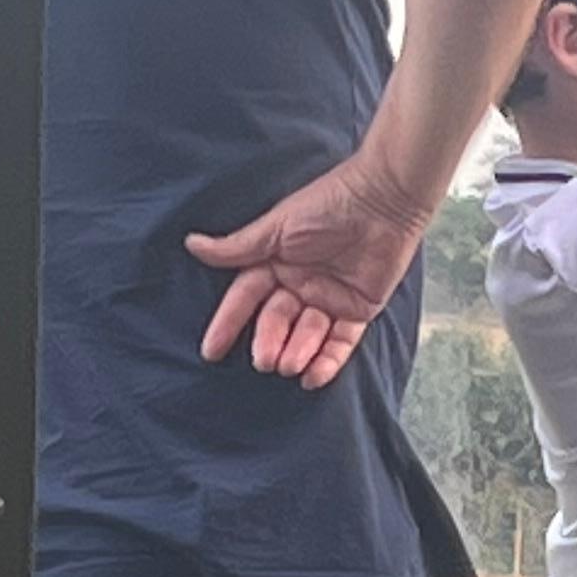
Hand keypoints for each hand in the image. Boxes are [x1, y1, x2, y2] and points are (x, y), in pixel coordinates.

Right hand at [186, 155, 433, 388]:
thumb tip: (193, 245)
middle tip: (264, 360)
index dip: (229, 322)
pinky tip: (314, 376)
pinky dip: (328, 360)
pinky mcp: (358, 309)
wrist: (383, 199)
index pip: (246, 297)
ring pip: (307, 335)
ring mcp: (329, 298)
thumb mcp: (277, 227)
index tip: (211, 350)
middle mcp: (300, 283)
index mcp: (276, 262)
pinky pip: (341, 342)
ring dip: (298, 352)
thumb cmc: (328, 204)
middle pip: (277, 321)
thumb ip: (238, 247)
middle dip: (269, 341)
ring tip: (290, 365)